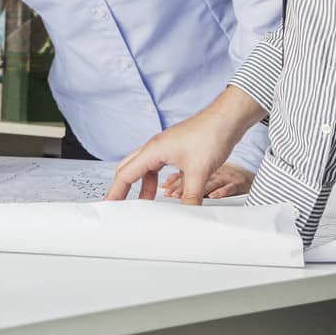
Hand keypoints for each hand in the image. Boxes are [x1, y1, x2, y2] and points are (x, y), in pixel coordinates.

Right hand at [107, 86, 265, 203]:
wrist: (226, 119)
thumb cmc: (210, 135)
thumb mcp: (199, 172)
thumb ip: (190, 196)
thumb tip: (186, 215)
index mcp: (153, 150)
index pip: (126, 174)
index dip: (116, 191)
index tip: (108, 205)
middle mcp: (154, 147)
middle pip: (129, 168)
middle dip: (122, 187)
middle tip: (119, 204)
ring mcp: (164, 147)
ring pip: (144, 167)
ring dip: (142, 185)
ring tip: (145, 203)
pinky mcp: (175, 148)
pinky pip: (157, 166)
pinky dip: (155, 179)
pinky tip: (165, 189)